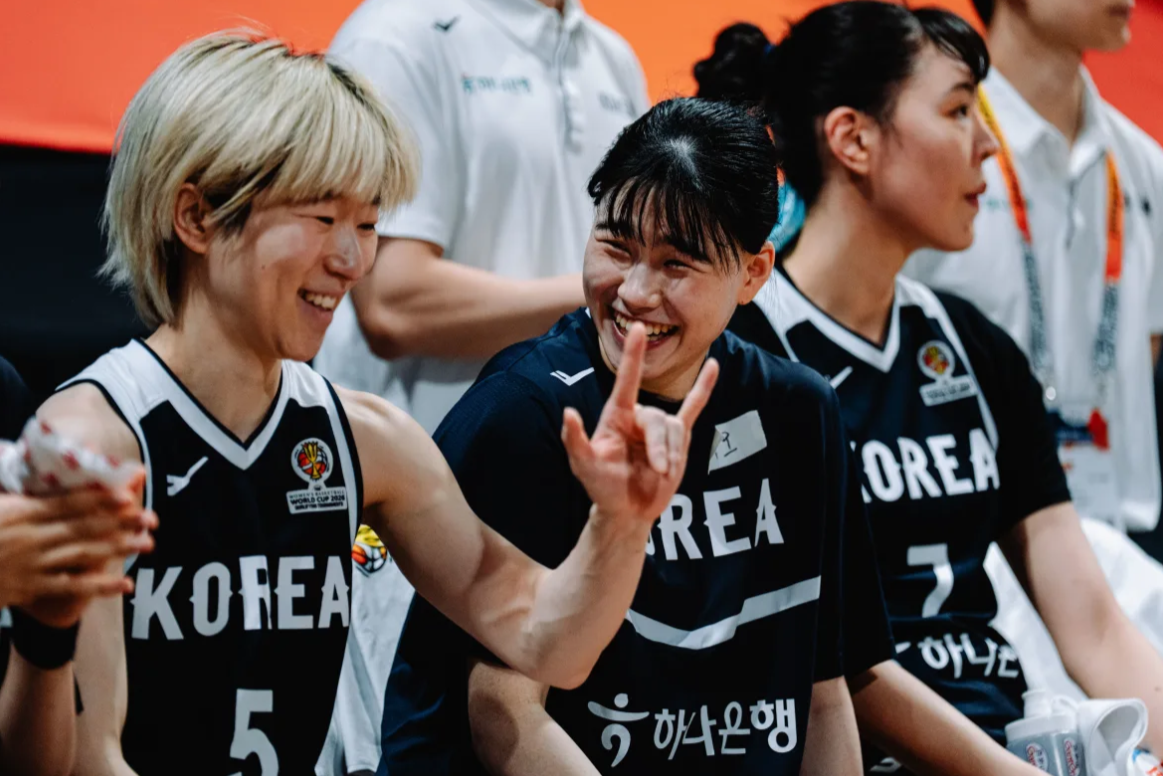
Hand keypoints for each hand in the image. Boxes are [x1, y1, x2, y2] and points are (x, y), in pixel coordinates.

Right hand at [0, 474, 156, 627]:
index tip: (127, 493)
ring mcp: (31, 564)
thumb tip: (14, 448)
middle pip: (83, 527)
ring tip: (148, 543)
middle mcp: (30, 537)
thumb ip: (8, 482)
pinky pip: (70, 587)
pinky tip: (125, 584)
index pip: (67, 502)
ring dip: (118, 549)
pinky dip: (99, 586)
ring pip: (83, 554)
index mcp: (19, 512)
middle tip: (151, 517)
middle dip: (120, 522)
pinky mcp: (30, 589)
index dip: (99, 498)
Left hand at [561, 323, 717, 524]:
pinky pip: (693, 408)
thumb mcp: (584, 465)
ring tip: (663, 473)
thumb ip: (575, 439)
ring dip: (672, 453)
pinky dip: (704, 387)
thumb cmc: (602, 486)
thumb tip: (568, 412)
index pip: (626, 381)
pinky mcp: (679, 438)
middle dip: (660, 447)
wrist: (628, 509)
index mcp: (616, 415)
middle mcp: (638, 416)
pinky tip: (714, 366)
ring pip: (675, 429)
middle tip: (658, 470)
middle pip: (658, 420)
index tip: (638, 328)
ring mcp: (660, 426)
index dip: (634, 355)